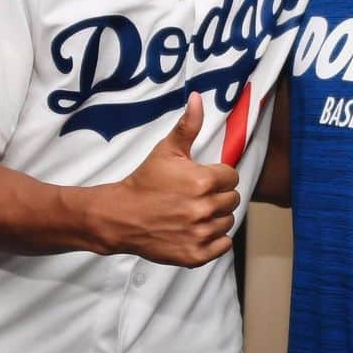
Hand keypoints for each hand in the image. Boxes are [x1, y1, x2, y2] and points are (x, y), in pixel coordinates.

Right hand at [109, 94, 239, 267]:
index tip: (203, 179)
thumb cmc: (144, 181)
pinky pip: (223, 245)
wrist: (120, 216)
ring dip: (216, 217)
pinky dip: (214, 240)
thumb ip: (188, 125)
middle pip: (232, 200)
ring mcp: (201, 233)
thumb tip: (198, 98)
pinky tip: (198, 230)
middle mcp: (205, 209)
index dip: (219, 176)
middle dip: (218, 196)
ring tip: (194, 212)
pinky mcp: (195, 254)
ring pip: (228, 222)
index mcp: (204, 181)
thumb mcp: (166, 150)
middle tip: (196, 196)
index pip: (232, 177)